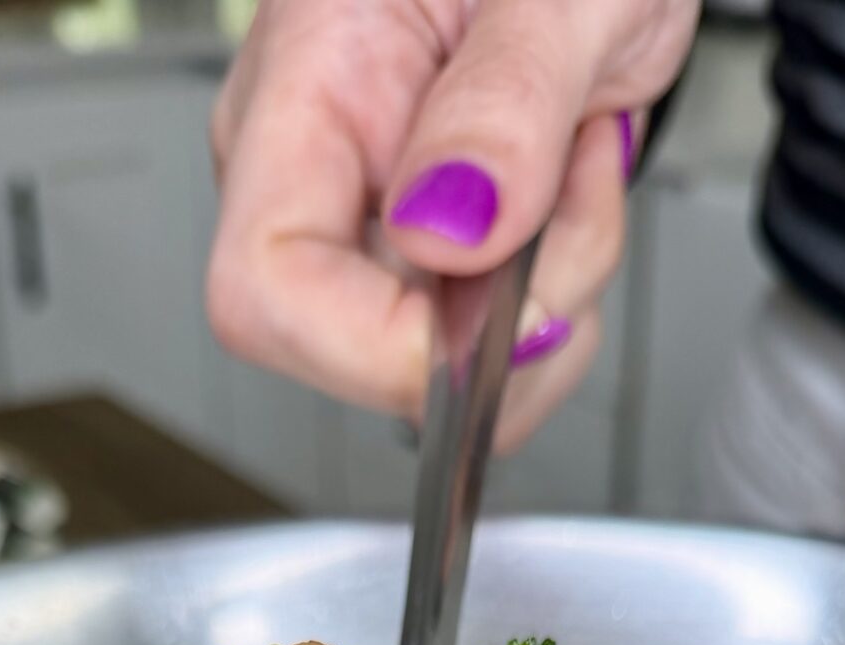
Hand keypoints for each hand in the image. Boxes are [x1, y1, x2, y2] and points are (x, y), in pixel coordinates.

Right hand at [208, 0, 698, 448]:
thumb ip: (505, 100)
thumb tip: (443, 232)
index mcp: (307, 82)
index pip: (265, 290)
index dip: (375, 347)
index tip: (492, 315)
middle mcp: (318, 167)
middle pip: (361, 352)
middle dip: (499, 313)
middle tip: (573, 185)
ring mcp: (372, 216)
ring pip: (446, 362)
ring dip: (553, 289)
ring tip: (580, 152)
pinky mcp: (433, 249)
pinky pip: (488, 341)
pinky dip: (561, 284)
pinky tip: (571, 182)